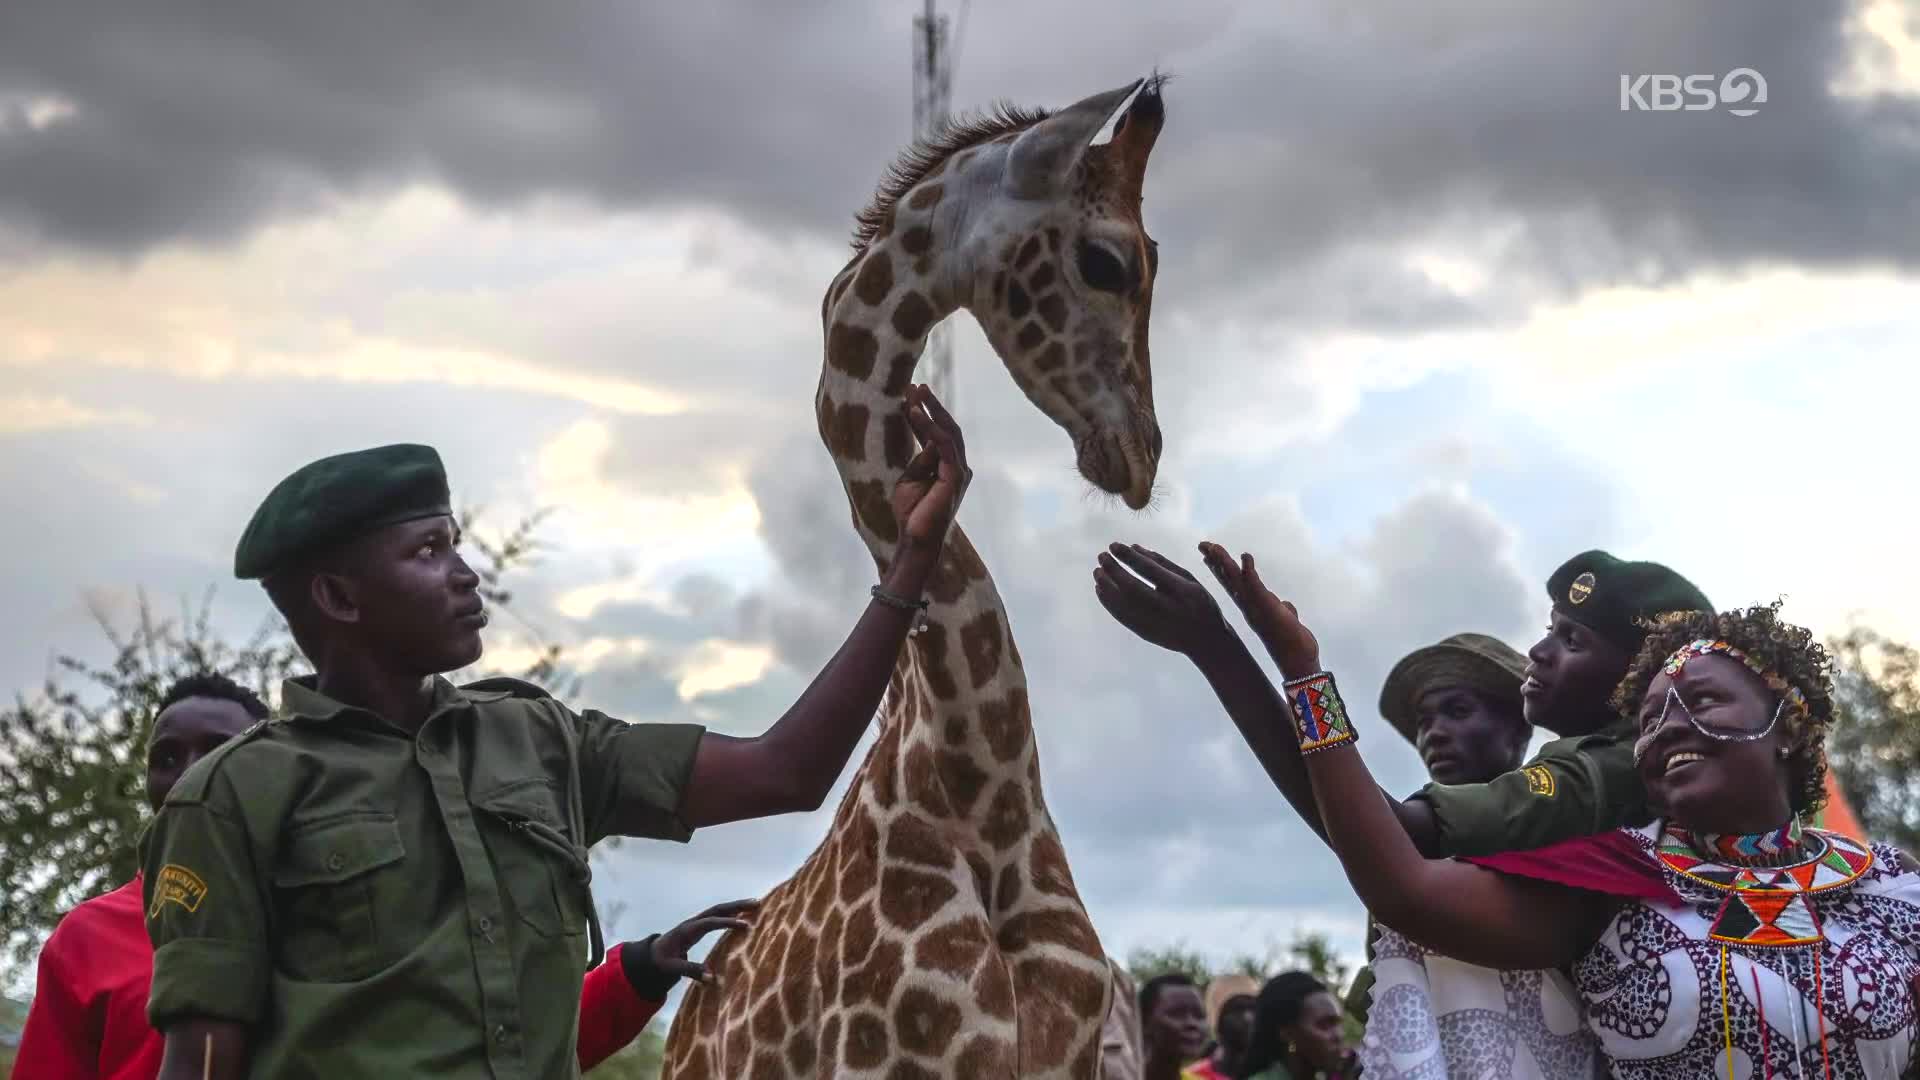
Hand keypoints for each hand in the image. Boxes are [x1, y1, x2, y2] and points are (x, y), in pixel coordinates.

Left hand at [649, 898, 758, 983]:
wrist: (652, 953)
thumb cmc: (662, 961)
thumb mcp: (672, 968)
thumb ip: (691, 971)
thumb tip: (712, 978)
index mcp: (687, 930)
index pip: (710, 923)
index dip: (728, 923)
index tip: (746, 926)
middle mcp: (694, 922)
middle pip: (717, 909)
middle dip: (737, 906)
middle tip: (756, 903)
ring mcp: (697, 922)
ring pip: (719, 909)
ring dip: (737, 906)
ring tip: (756, 904)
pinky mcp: (700, 925)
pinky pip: (718, 915)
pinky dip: (732, 912)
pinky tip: (744, 914)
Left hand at [890, 385, 971, 564]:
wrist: (915, 539)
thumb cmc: (912, 512)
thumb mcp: (911, 478)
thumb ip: (920, 458)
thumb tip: (925, 437)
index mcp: (949, 466)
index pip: (938, 433)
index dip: (925, 413)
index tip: (912, 393)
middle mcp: (959, 466)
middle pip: (948, 427)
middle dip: (932, 405)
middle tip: (917, 385)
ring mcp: (958, 471)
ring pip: (947, 432)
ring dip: (930, 410)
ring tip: (914, 392)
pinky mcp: (954, 476)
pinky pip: (942, 444)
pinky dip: (927, 426)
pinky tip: (913, 413)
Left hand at [1091, 543, 1233, 656]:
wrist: (1205, 642)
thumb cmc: (1199, 603)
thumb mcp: (1189, 579)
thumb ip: (1162, 563)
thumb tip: (1135, 547)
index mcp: (1182, 591)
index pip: (1150, 571)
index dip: (1129, 557)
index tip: (1113, 545)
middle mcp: (1167, 608)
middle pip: (1132, 588)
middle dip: (1114, 570)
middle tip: (1101, 556)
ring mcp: (1155, 623)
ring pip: (1123, 604)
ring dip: (1107, 586)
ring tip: (1097, 571)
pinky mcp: (1145, 633)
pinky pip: (1121, 616)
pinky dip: (1109, 602)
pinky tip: (1101, 589)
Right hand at [1197, 542, 1320, 677]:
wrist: (1299, 660)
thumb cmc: (1294, 643)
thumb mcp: (1286, 620)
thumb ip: (1284, 610)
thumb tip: (1287, 606)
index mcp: (1252, 608)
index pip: (1232, 584)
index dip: (1220, 569)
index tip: (1209, 555)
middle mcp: (1249, 607)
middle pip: (1228, 579)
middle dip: (1215, 561)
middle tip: (1202, 545)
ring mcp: (1257, 607)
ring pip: (1236, 580)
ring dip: (1224, 563)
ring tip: (1213, 547)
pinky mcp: (1268, 608)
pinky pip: (1256, 586)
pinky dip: (1250, 571)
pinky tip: (1245, 556)